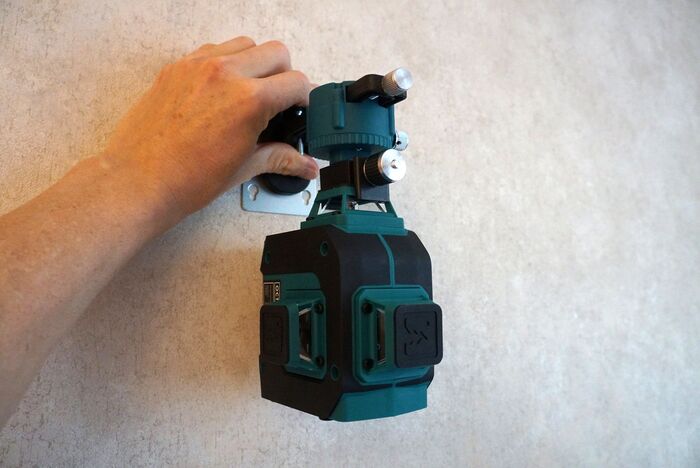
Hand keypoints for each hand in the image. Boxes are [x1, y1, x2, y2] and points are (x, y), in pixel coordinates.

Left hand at [101, 36, 318, 222]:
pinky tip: (221, 92)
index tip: (299, 110)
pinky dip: (225, 63)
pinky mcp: (177, 67)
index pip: (296, 82)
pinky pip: (212, 50)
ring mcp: (198, 66)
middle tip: (278, 101)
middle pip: (277, 52)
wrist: (138, 181)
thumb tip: (305, 165)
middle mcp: (225, 74)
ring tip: (249, 93)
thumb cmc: (184, 179)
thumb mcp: (243, 168)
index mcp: (249, 100)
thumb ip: (281, 158)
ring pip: (245, 44)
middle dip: (285, 75)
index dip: (305, 98)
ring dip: (255, 63)